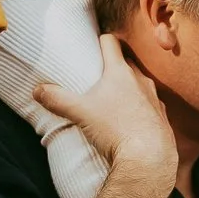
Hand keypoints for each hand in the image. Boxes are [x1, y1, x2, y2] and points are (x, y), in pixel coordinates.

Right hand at [33, 35, 174, 194]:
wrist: (148, 157)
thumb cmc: (115, 129)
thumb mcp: (80, 112)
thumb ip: (57, 99)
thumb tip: (37, 91)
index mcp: (120, 72)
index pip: (111, 42)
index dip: (101, 40)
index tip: (93, 45)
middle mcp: (140, 80)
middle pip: (126, 62)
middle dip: (113, 65)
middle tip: (98, 75)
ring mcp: (154, 97)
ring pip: (140, 84)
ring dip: (128, 87)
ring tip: (113, 99)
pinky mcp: (161, 116)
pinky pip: (150, 105)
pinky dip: (140, 107)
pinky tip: (131, 120)